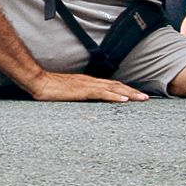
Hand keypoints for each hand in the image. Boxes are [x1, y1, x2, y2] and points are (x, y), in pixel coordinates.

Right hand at [24, 70, 148, 102]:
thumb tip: (85, 103)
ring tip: (142, 99)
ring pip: (113, 88)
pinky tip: (124, 100)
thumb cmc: (50, 89)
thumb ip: (78, 97)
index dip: (126, 90)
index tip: (137, 96)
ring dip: (130, 93)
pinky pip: (102, 93)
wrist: (39, 81)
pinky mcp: (82, 90)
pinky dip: (114, 96)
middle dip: (133, 92)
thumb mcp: (68, 94)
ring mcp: (87, 85)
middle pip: (117, 86)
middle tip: (147, 99)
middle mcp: (91, 82)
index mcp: (88, 83)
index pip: (111, 86)